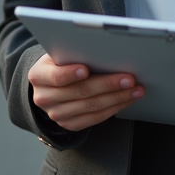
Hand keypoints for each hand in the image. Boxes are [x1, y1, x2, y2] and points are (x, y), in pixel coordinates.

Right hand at [28, 54, 143, 131]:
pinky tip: (127, 99)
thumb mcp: (58, 54)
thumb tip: (103, 50)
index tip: (86, 68)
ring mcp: (56, 114)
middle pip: (80, 92)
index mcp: (38, 76)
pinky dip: (114, 108)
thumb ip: (72, 53)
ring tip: (135, 89)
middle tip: (129, 78)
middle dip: (108, 84)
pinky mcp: (69, 124)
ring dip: (117, 98)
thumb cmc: (59, 63)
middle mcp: (44, 98)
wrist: (49, 85)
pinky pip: (95, 119)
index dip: (71, 74)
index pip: (55, 77)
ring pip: (91, 107)